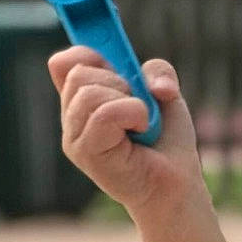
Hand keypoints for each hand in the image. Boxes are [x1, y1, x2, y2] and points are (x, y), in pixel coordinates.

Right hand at [49, 49, 202, 219]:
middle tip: (138, 108)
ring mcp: (74, 137)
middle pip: (78, 72)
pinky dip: (132, 113)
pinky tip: (141, 130)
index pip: (63, 63)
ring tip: (141, 123)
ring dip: (128, 100)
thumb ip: (159, 71)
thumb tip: (156, 85)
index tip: (117, 68)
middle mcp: (72, 119)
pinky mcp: (85, 153)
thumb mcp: (167, 95)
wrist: (178, 186)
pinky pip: (104, 113)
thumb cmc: (168, 144)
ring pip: (89, 91)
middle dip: (119, 80)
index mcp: (82, 101)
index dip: (89, 55)